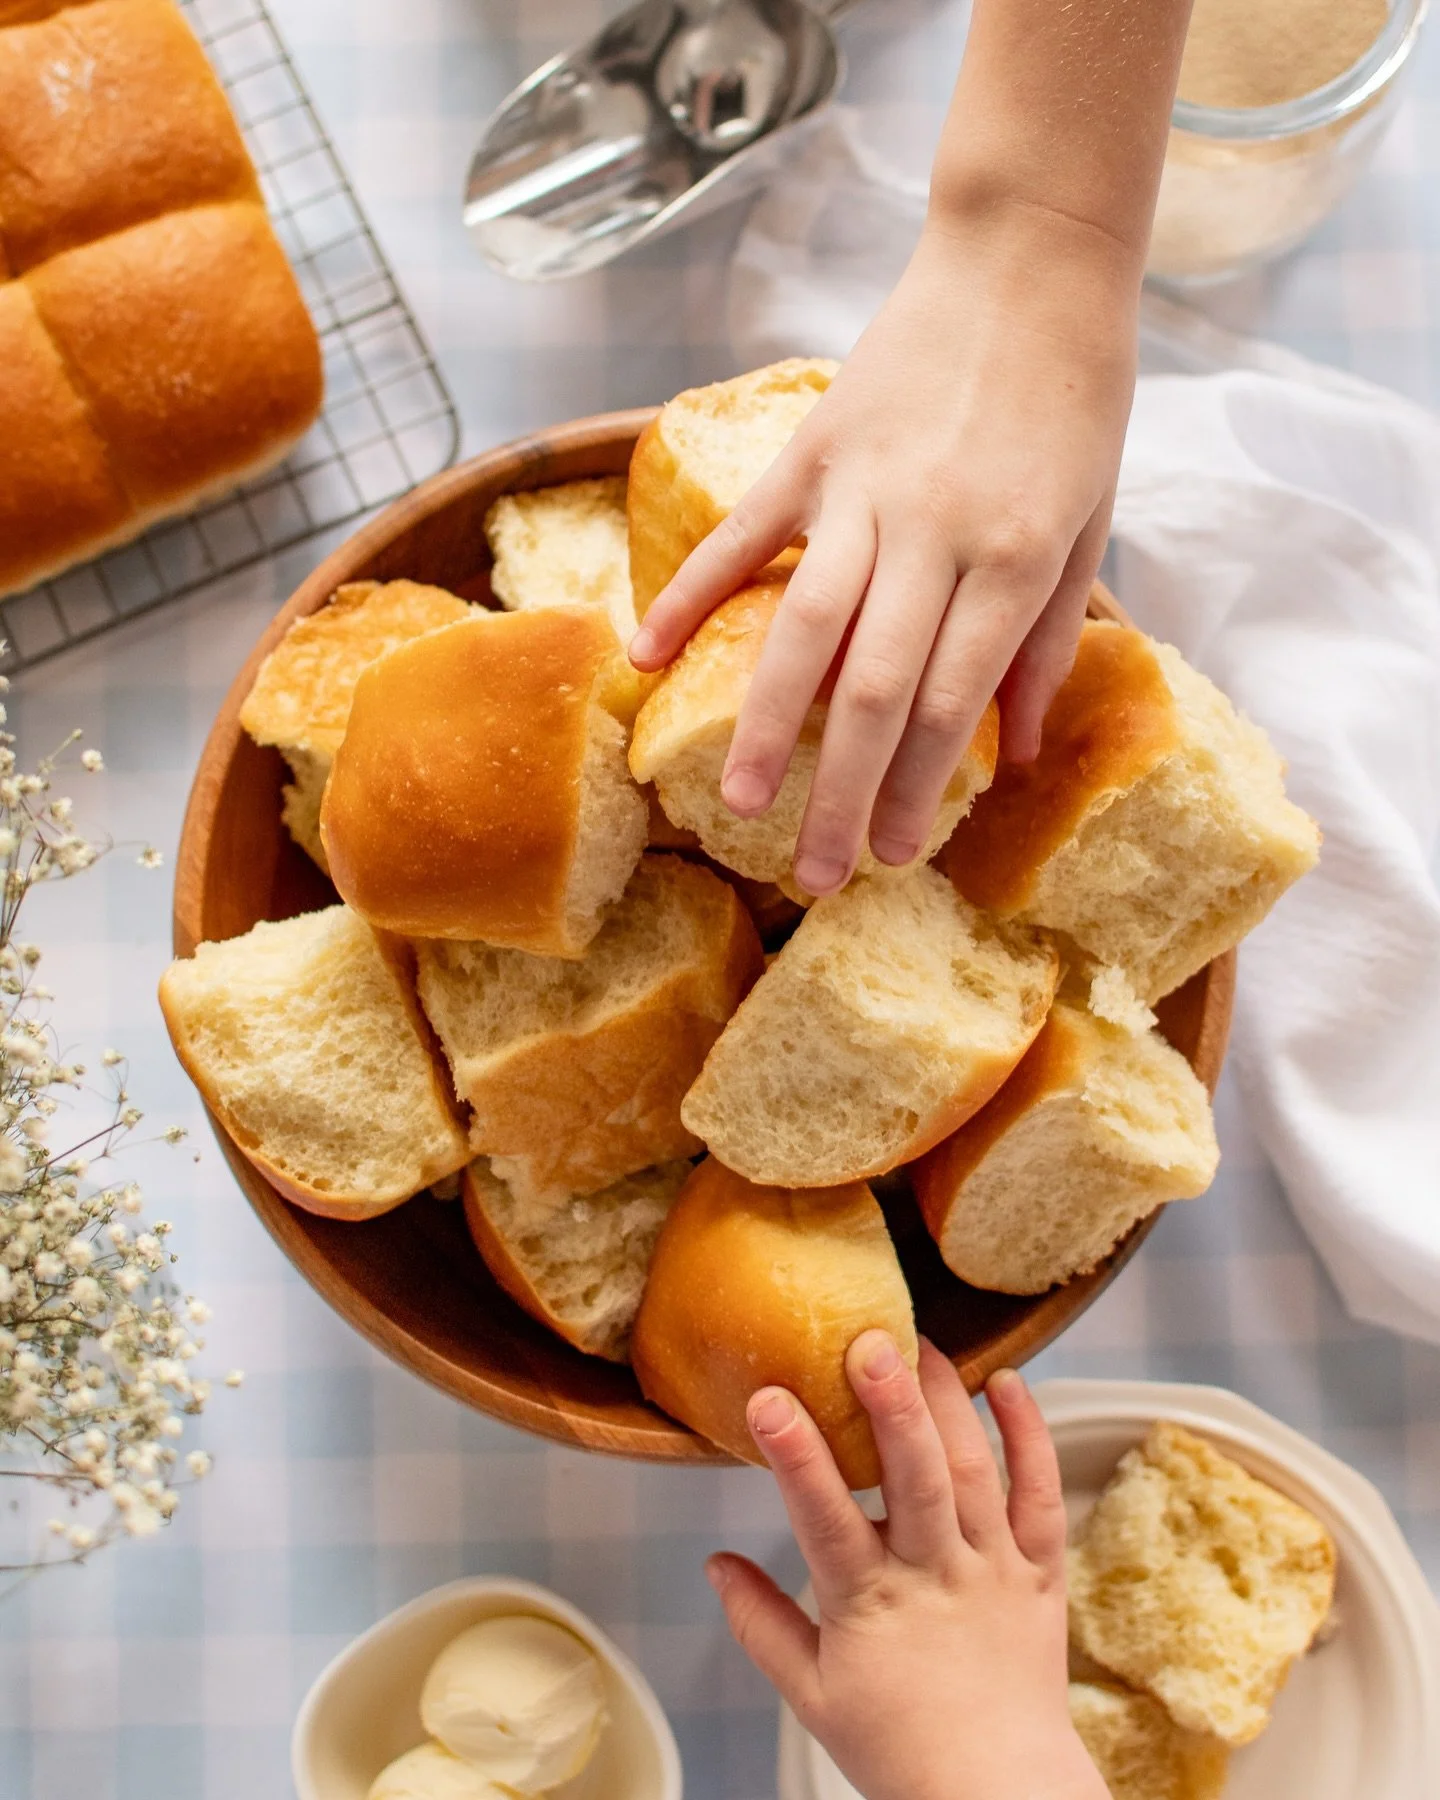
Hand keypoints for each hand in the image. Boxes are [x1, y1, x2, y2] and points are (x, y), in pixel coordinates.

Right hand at [630, 204, 1138, 898]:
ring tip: (740, 803)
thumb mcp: (1089, 524)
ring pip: (802, 626)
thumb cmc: (1075, 398)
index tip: (890, 856)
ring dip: (768, 722)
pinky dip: (689, 593)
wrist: (1032, 256)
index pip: (952, 702)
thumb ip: (1049, 638)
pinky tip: (647, 656)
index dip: (915, 789)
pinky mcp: (812, 449)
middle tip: (812, 876)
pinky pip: (742, 534)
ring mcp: (862, 490)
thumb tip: (1017, 751)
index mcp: (1011, 558)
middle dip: (842, 791)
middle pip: (875, 688)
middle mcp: (933, 533)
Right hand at [705, 1337, 1106, 1799]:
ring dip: (948, 1400)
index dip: (796, 1456)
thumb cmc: (901, 1748)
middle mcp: (935, 1577)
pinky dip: (1030, 1435)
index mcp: (869, 1606)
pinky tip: (1008, 1384)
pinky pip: (1040, 1494)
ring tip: (920, 1342)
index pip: (824, 1518)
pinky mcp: (1042, 1572)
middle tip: (869, 1342)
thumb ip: (760, 1622)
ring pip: (974, 1471)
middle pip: (915, 1479)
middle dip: (891, 1405)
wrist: (998, 1794)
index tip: (769, 1398)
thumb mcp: (810, 1695)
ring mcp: (994, 1570)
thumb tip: (714, 1564)